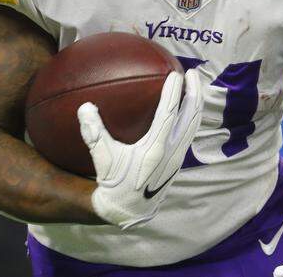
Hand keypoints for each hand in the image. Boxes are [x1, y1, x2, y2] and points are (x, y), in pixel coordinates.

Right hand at [78, 69, 201, 228]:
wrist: (130, 210)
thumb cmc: (115, 182)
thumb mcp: (102, 159)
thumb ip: (94, 133)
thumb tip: (85, 107)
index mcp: (154, 150)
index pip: (168, 115)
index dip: (174, 93)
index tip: (175, 74)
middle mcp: (171, 152)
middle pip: (191, 117)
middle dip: (195, 92)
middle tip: (192, 72)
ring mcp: (178, 156)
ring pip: (194, 124)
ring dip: (196, 103)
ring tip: (194, 84)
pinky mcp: (179, 160)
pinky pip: (190, 132)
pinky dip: (191, 115)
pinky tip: (187, 107)